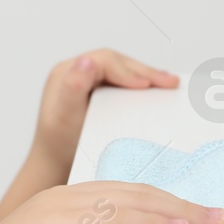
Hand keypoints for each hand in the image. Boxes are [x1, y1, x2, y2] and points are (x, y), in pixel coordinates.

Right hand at [0, 180, 223, 223]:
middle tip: (221, 219)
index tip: (196, 219)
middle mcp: (62, 198)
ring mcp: (60, 208)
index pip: (123, 196)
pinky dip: (155, 223)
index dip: (163, 205)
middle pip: (136, 192)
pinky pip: (119, 220)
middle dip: (182, 205)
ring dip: (180, 213)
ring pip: (133, 201)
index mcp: (60, 207)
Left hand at [32, 49, 179, 174]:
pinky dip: (141, 86)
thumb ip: (73, 88)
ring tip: (170, 84)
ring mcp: (88, 81)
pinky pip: (123, 83)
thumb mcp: (64, 117)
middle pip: (117, 64)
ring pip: (123, 71)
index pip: (104, 62)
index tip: (146, 85)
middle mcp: (77, 71)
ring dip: (147, 76)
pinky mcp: (97, 93)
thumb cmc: (58, 144)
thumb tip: (86, 60)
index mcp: (67, 71)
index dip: (127, 71)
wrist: (53, 163)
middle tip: (169, 82)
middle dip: (145, 72)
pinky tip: (157, 91)